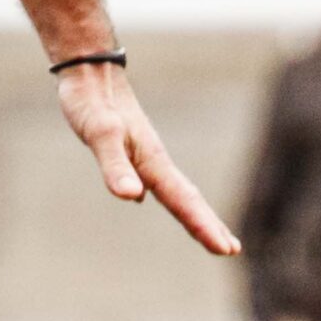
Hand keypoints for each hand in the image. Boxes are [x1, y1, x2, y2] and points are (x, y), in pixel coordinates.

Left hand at [56, 62, 239, 255]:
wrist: (88, 70)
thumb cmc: (91, 101)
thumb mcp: (99, 134)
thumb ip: (115, 166)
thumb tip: (132, 198)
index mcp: (152, 161)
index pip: (182, 201)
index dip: (203, 226)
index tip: (225, 250)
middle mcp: (155, 161)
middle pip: (189, 199)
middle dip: (210, 225)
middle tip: (232, 251)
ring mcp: (147, 157)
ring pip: (179, 191)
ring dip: (197, 214)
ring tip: (214, 235)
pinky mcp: (135, 152)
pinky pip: (162, 183)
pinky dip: (174, 198)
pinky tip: (168, 202)